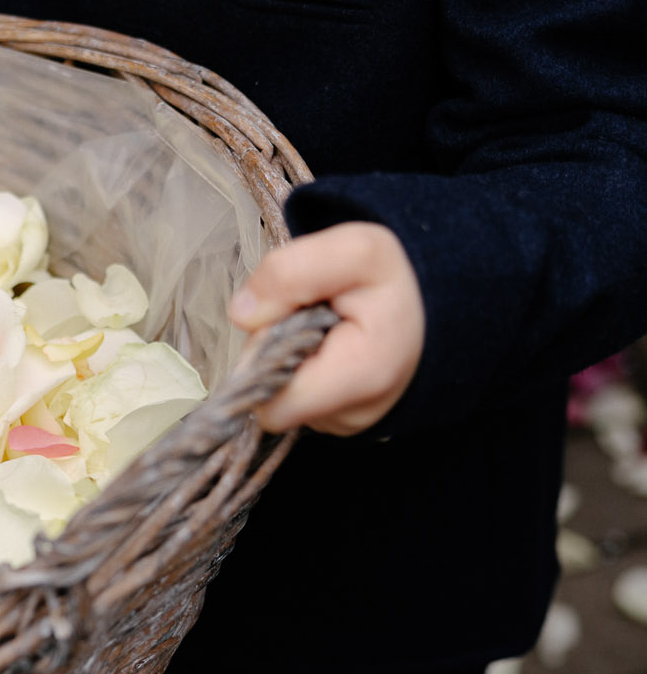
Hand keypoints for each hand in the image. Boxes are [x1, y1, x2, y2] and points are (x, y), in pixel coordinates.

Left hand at [229, 221, 424, 434]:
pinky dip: (303, 368)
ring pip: (281, 395)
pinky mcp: (338, 419)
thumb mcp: (354, 249)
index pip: (272, 405)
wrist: (432, 306)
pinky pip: (298, 398)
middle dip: (275, 349)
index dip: (263, 358)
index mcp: (362, 377)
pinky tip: (330, 345)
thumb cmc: (394, 279)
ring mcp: (345, 424)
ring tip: (327, 327)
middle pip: (270, 396)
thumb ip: (291, 272)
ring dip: (288, 356)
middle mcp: (353, 416)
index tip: (290, 319)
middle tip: (313, 313)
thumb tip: (241, 315)